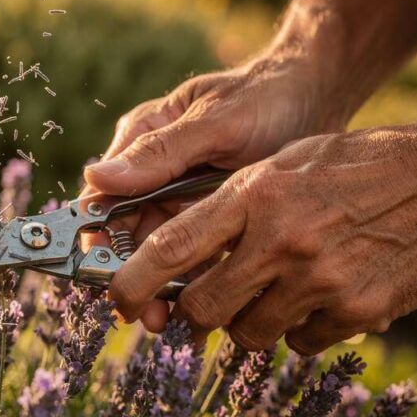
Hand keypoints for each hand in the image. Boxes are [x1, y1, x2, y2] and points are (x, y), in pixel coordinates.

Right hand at [83, 55, 342, 331]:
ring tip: (170, 322)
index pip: (102, 197)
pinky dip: (195, 278)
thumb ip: (160, 153)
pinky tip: (203, 306)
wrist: (319, 93)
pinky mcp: (211, 212)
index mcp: (141, 139)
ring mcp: (181, 193)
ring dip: (161, 285)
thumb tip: (97, 178)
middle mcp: (153, 171)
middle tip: (144, 315)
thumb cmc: (266, 96)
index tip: (105, 276)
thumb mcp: (215, 123)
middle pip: (126, 232)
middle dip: (133, 276)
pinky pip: (194, 252)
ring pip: (158, 249)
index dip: (97, 241)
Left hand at [105, 108, 416, 353]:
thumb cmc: (354, 167)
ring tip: (277, 288)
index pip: (172, 247)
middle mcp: (282, 240)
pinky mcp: (356, 311)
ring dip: (250, 321)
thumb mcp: (282, 166)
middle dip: (193, 313)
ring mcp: (320, 279)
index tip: (117, 303)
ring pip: (248, 334)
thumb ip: (229, 209)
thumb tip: (176, 259)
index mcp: (256, 195)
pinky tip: (321, 294)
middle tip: (205, 303)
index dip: (132, 282)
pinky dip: (300, 327)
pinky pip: (300, 342)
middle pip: (202, 307)